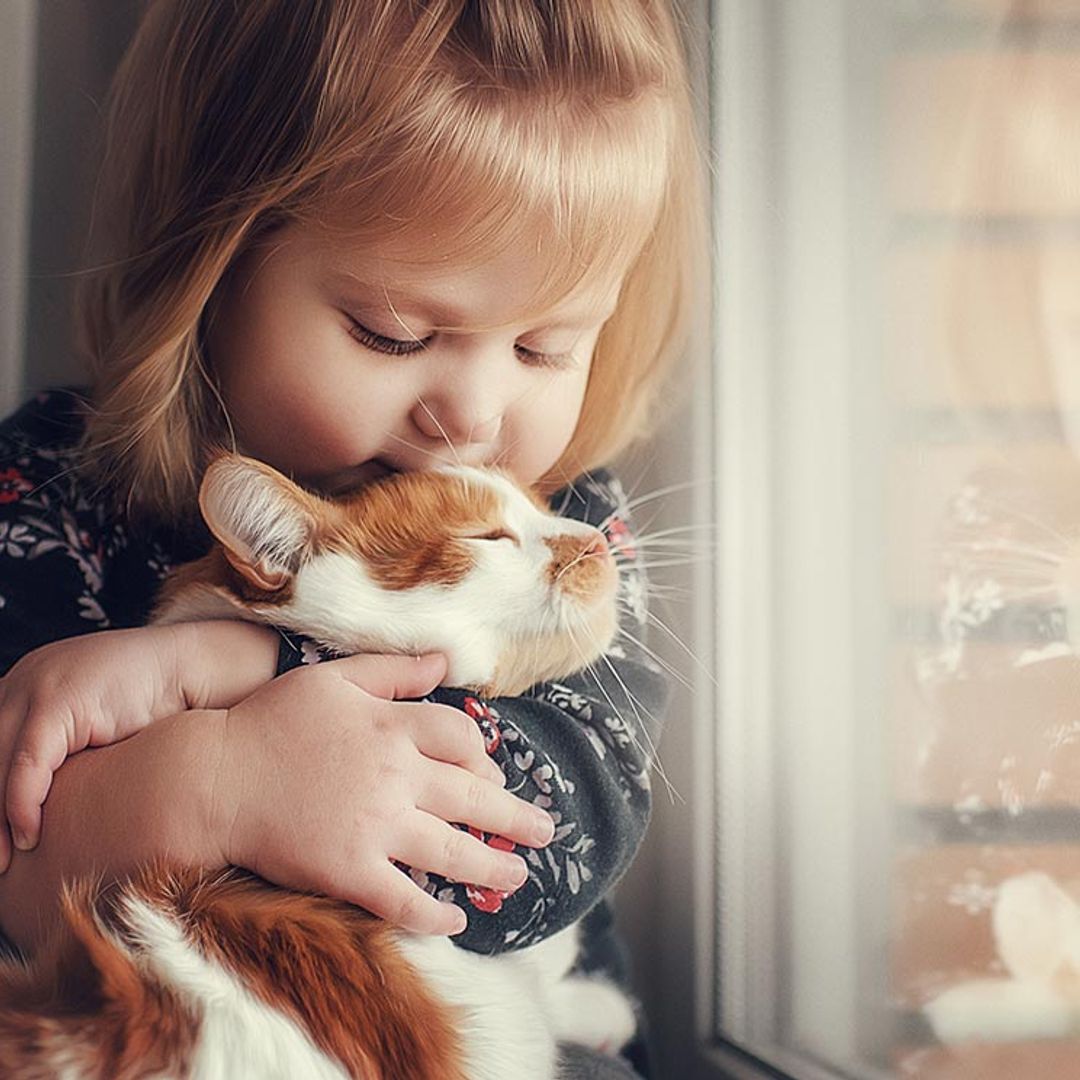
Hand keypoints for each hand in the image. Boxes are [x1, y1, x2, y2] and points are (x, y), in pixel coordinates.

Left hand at [0, 621, 276, 869]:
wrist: (190, 668)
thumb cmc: (150, 704)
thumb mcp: (88, 728)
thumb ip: (55, 753)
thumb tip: (31, 810)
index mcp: (24, 684)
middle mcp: (22, 679)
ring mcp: (37, 686)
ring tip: (5, 861)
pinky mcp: (57, 702)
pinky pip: (27, 764)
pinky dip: (22, 804)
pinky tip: (30, 835)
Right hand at [213, 653, 555, 935]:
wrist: (214, 777)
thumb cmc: (272, 721)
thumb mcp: (335, 678)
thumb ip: (394, 670)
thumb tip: (446, 660)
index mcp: (393, 727)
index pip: (464, 740)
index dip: (485, 758)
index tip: (494, 774)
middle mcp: (395, 776)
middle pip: (475, 798)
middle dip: (516, 818)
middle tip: (546, 831)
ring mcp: (375, 827)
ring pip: (452, 851)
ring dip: (493, 866)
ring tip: (518, 876)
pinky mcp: (349, 871)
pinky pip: (404, 900)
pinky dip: (435, 915)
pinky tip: (457, 922)